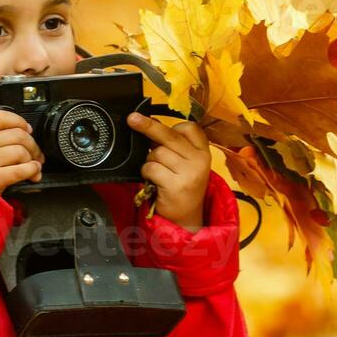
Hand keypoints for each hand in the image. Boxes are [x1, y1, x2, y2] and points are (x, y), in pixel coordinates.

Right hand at [0, 110, 43, 192]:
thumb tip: (24, 132)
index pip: (0, 117)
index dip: (18, 121)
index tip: (27, 128)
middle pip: (17, 134)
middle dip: (32, 144)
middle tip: (35, 152)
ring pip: (21, 151)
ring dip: (33, 159)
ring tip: (32, 165)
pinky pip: (22, 170)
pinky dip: (33, 170)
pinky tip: (33, 172)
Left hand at [127, 112, 210, 231]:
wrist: (187, 218)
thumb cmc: (182, 187)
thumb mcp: (186, 164)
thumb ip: (173, 145)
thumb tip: (149, 123)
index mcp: (204, 152)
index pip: (189, 128)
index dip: (172, 126)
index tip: (161, 127)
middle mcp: (199, 161)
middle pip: (169, 136)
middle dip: (148, 126)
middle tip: (132, 119)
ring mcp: (189, 173)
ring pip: (157, 153)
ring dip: (149, 161)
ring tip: (157, 173)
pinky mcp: (176, 186)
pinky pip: (151, 168)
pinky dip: (147, 173)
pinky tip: (154, 182)